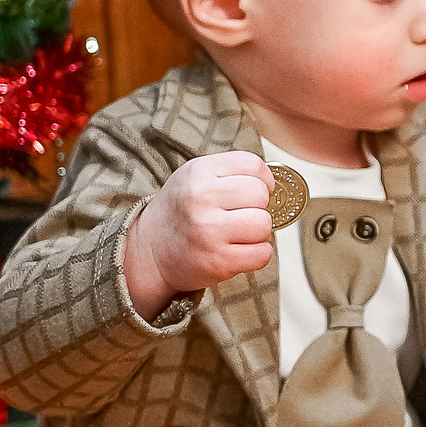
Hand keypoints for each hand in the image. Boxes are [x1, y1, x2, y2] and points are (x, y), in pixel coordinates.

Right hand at [123, 152, 274, 320]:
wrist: (150, 251)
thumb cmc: (182, 210)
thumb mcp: (195, 176)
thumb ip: (231, 171)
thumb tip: (275, 181)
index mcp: (198, 172)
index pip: (253, 165)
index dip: (263, 179)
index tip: (255, 190)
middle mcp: (200, 199)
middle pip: (261, 195)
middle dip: (259, 206)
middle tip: (241, 215)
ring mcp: (209, 231)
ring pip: (265, 224)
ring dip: (259, 232)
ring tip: (240, 233)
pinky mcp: (218, 261)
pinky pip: (263, 254)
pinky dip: (257, 254)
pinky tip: (239, 251)